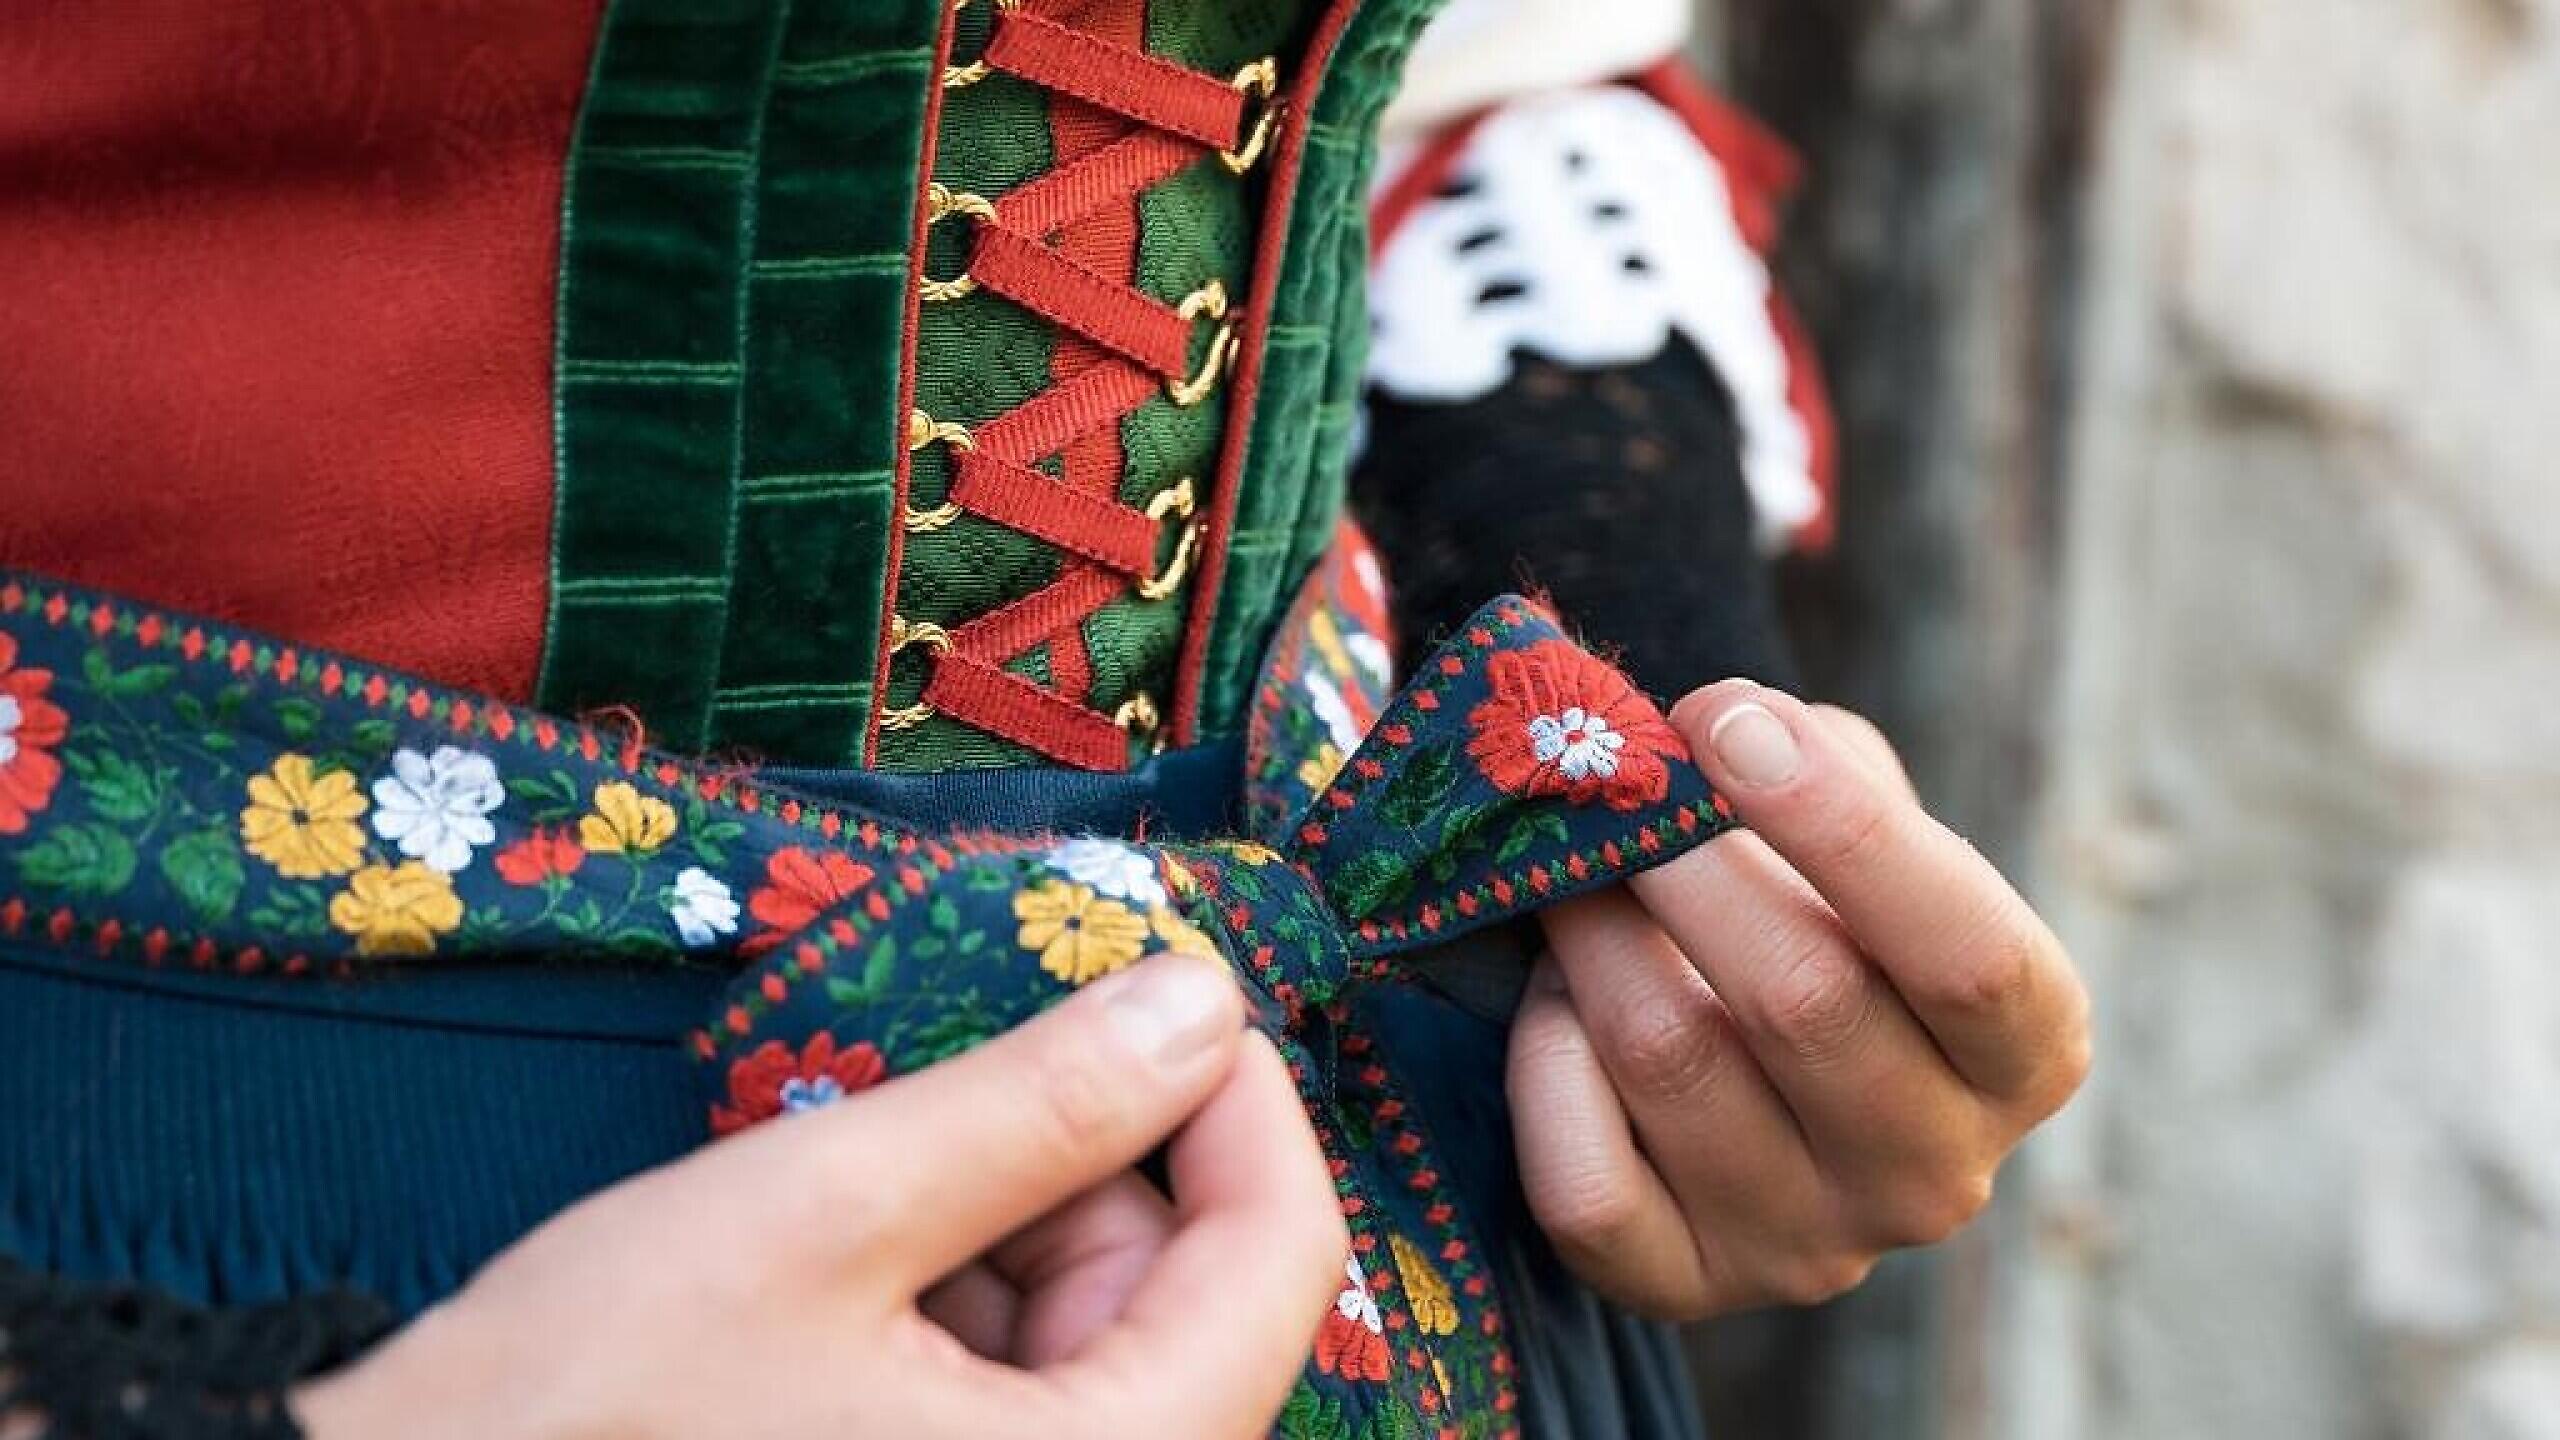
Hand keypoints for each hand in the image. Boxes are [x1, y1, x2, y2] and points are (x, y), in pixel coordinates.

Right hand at [296, 953, 1346, 1439]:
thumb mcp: (823, 1217)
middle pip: (1186, 1295)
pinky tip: (845, 1251)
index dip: (1240, 1097)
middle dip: (1090, 1153)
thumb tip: (1197, 999)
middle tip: (966, 1048)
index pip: (1278, 1261)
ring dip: (1008, 1216)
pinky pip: (1008, 1386)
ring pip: (1091, 1334)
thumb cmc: (581, 1413)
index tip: (1161, 985)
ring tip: (863, 1162)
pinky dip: (953, 1290)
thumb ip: (1035, 1105)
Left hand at [1508, 680, 2090, 1316]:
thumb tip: (1717, 729)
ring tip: (1573, 875)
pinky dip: (1546, 1063)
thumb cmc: (1826, 903)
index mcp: (2030, 1053)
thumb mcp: (1863, 818)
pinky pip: (1583, 1178)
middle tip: (1617, 785)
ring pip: (1671, 1058)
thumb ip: (1813, 762)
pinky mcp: (1685, 1287)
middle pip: (1803, 999)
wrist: (1753, 1050)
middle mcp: (1937, 1173)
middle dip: (1682, 861)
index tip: (1727, 722)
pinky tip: (1557, 1003)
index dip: (1840, 827)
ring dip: (1594, 934)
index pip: (1968, 954)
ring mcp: (1812, 1248)